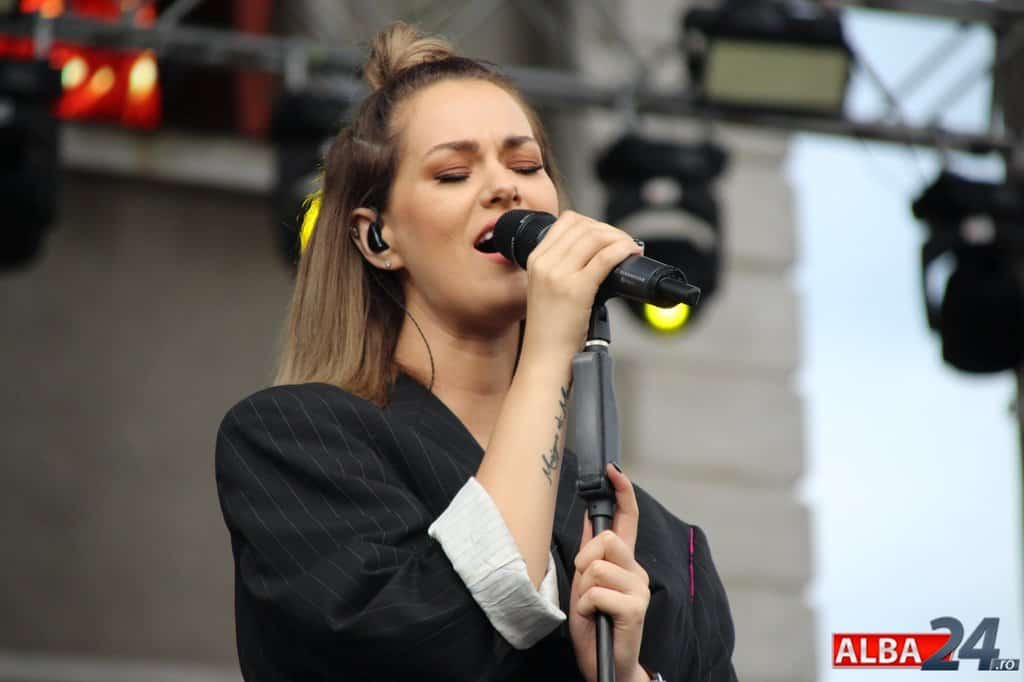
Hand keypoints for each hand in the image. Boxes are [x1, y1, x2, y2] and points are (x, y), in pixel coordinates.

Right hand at [519, 211, 641, 364]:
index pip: (567, 221)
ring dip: (620, 238)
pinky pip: (606, 257)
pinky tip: (631, 253)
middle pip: (585, 226)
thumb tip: (597, 252)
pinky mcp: (577, 289)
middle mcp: (544, 262)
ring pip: (596, 237)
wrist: (545, 358)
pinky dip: (623, 250)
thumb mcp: (546, 288)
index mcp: (534, 259)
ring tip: (630, 249)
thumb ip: (562, 267)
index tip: (607, 236)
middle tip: (625, 243)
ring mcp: (559, 275)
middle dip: (610, 230)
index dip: (593, 223)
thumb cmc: (550, 330)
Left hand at [569, 464, 650, 681]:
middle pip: (605, 539)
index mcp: (626, 562)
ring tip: (589, 606)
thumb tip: (588, 516)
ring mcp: (639, 589)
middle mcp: (638, 571)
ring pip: (596, 566)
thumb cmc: (595, 625)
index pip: (628, 519)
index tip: (613, 470)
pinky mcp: (635, 608)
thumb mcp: (587, 583)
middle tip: (585, 586)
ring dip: (583, 588)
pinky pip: (596, 592)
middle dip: (584, 559)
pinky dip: (585, 606)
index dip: (622, 492)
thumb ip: (591, 552)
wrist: (605, 664)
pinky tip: (593, 618)